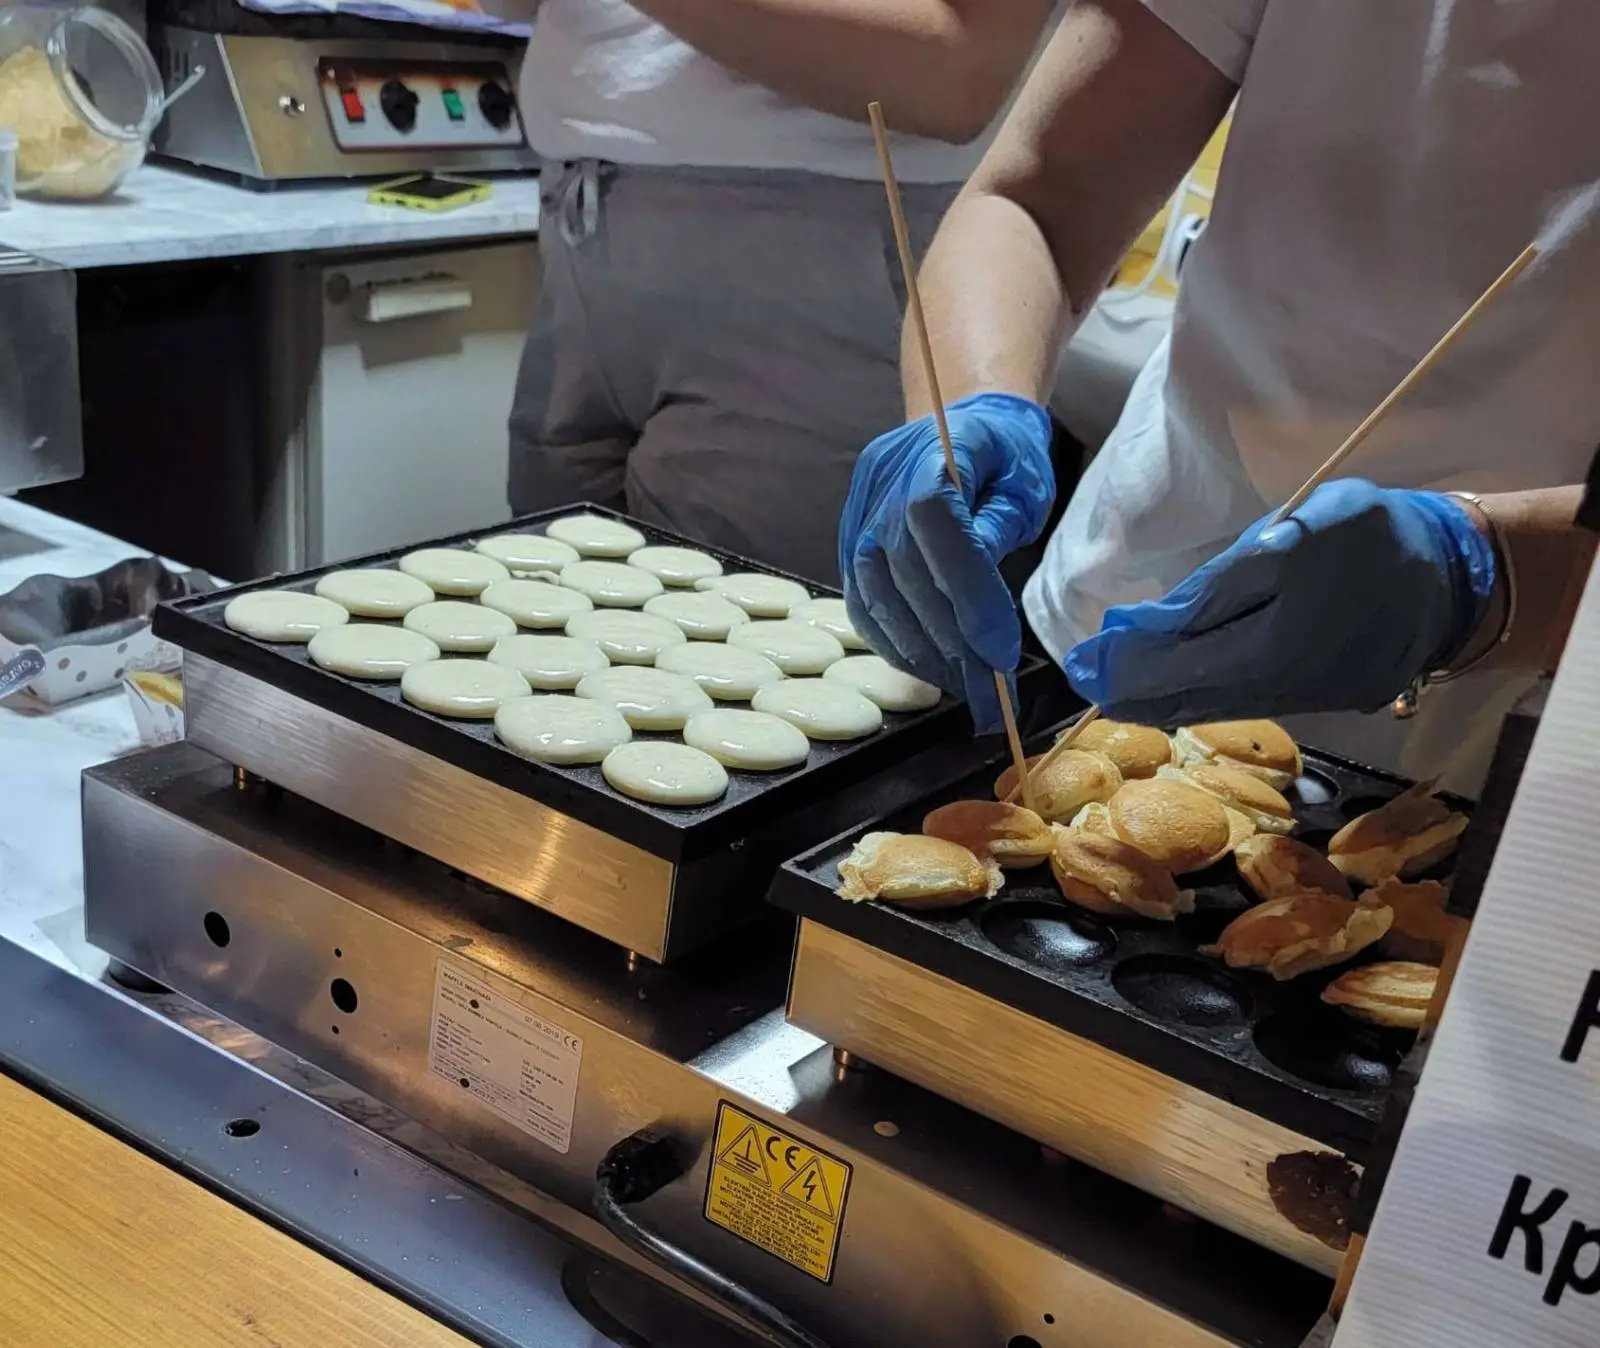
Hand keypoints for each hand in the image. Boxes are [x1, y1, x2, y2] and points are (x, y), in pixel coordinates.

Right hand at [839, 393, 1054, 731]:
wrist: (959, 426)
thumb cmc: (1004, 455)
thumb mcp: (1025, 486)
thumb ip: (1000, 533)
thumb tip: (985, 615)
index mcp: (932, 456)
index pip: (938, 531)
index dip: (968, 598)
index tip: (1001, 656)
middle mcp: (881, 485)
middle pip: (905, 575)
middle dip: (951, 644)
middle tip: (989, 695)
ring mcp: (856, 512)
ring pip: (876, 596)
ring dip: (920, 651)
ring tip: (961, 686)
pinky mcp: (847, 538)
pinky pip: (861, 600)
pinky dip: (892, 640)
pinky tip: (926, 665)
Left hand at [1064, 480, 1497, 724]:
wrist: (1458, 576)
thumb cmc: (1375, 536)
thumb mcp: (1298, 534)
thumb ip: (1227, 583)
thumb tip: (1161, 618)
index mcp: (1276, 647)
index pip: (1183, 663)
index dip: (1130, 664)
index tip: (1086, 661)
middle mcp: (1286, 687)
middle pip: (1194, 693)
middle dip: (1136, 687)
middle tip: (1087, 681)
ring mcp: (1308, 697)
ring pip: (1220, 702)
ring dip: (1166, 696)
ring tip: (1118, 689)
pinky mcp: (1325, 696)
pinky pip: (1250, 700)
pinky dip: (1207, 695)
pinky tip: (1179, 689)